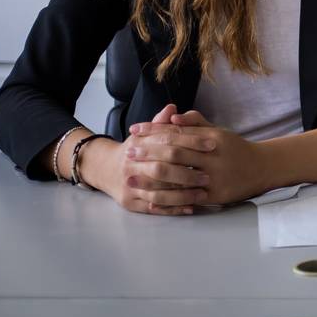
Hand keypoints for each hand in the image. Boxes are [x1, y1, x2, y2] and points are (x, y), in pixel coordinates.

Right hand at [92, 103, 212, 215]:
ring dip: (182, 194)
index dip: (190, 141)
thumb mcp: (144, 134)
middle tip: (208, 176)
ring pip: (157, 192)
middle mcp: (131, 166)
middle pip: (161, 169)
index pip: (166, 141)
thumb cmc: (134, 150)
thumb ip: (160, 123)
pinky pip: (153, 208)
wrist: (104, 169)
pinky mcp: (130, 203)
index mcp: (137, 145)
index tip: (212, 144)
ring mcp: (130, 186)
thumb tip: (172, 107)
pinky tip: (189, 208)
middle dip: (186, 173)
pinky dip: (172, 209)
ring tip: (203, 194)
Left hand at [127, 108, 271, 204]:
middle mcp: (213, 156)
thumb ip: (195, 123)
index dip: (154, 131)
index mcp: (212, 137)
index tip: (134, 131)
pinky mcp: (215, 195)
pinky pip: (187, 198)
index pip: (178, 132)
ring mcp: (215, 177)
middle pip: (175, 153)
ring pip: (178, 178)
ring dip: (152, 179)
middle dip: (149, 152)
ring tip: (132, 178)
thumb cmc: (234, 148)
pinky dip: (167, 200)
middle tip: (129, 152)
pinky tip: (151, 200)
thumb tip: (171, 116)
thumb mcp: (218, 131)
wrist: (262, 168)